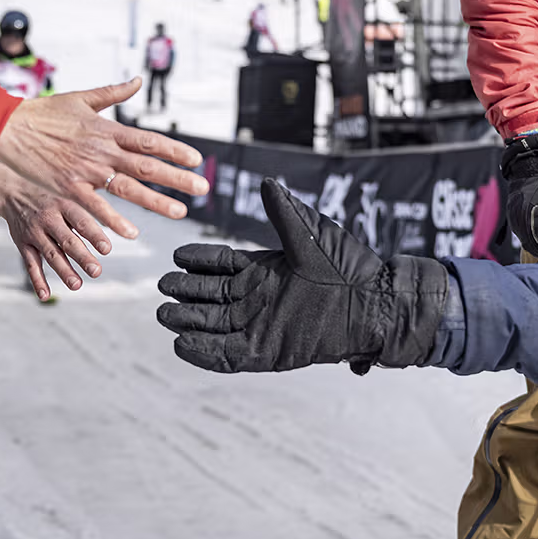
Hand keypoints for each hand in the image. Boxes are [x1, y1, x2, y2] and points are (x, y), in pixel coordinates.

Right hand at [0, 78, 207, 237]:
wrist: (8, 127)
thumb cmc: (44, 112)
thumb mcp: (81, 98)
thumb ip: (113, 93)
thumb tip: (137, 80)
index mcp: (107, 129)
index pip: (149, 140)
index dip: (174, 149)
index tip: (196, 159)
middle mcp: (102, 150)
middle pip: (147, 165)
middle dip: (177, 177)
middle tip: (202, 186)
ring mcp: (86, 170)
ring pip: (128, 188)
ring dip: (156, 201)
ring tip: (180, 212)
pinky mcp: (68, 187)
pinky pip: (96, 206)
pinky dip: (114, 220)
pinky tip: (132, 232)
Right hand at [0, 163, 108, 298]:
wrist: (14, 193)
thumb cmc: (51, 201)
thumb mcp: (69, 200)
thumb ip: (88, 217)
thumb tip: (123, 230)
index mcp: (65, 206)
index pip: (82, 222)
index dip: (95, 235)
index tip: (107, 249)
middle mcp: (49, 219)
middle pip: (67, 240)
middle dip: (82, 257)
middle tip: (96, 271)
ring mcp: (34, 232)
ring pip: (50, 254)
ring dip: (63, 271)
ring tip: (77, 285)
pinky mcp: (22, 244)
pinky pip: (30, 264)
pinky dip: (37, 281)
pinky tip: (45, 295)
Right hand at [156, 177, 449, 372]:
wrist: (375, 304)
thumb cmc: (350, 266)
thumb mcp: (312, 235)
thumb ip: (284, 213)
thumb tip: (266, 182)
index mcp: (266, 269)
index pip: (222, 263)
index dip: (199, 261)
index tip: (176, 256)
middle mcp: (260, 298)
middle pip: (211, 295)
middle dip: (186, 291)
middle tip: (163, 286)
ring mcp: (262, 326)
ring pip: (214, 325)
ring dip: (189, 322)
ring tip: (164, 316)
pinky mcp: (268, 352)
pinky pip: (228, 355)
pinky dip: (204, 353)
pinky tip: (181, 346)